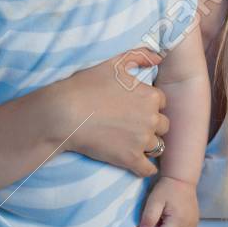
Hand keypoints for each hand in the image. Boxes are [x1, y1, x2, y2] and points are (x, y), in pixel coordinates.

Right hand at [57, 48, 169, 177]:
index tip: (134, 108)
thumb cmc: (86, 86)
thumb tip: (159, 57)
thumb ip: (139, 56)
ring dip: (147, 145)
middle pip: (162, 125)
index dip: (148, 105)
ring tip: (130, 142)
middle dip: (151, 125)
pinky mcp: (130, 159)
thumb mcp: (114, 64)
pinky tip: (137, 164)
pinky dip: (144, 168)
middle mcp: (151, 119)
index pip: (161, 103)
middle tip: (132, 125)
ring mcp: (142, 141)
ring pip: (157, 146)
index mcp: (150, 96)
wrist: (64, 114)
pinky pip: (148, 169)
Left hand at [137, 176, 198, 226]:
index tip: (152, 218)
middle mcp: (188, 225)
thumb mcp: (154, 201)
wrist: (181, 180)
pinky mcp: (195, 224)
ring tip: (165, 223)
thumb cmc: (166, 189)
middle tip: (158, 219)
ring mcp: (193, 225)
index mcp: (178, 220)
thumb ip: (149, 217)